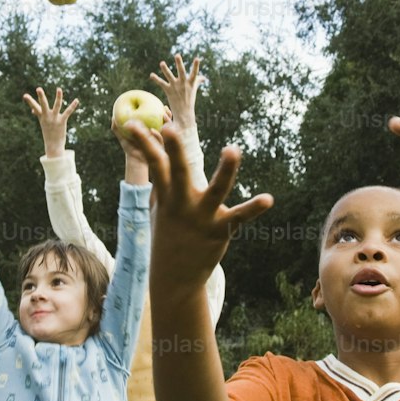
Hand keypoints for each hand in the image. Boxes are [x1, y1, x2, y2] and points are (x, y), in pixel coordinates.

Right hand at [23, 87, 78, 157]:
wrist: (53, 145)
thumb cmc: (48, 132)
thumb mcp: (42, 122)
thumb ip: (38, 114)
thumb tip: (33, 110)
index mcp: (41, 116)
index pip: (34, 107)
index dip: (30, 101)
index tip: (25, 95)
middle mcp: (47, 116)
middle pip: (43, 105)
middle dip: (41, 96)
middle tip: (38, 88)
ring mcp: (54, 119)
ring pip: (56, 106)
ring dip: (58, 97)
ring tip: (59, 89)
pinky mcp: (62, 121)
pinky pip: (67, 112)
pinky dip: (72, 106)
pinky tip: (76, 100)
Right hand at [126, 124, 272, 290]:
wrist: (175, 277)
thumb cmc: (169, 235)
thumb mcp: (160, 208)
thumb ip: (162, 182)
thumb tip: (158, 155)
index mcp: (166, 197)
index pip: (153, 164)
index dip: (143, 142)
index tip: (131, 122)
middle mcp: (182, 204)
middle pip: (177, 172)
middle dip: (174, 150)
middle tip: (169, 128)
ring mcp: (202, 217)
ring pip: (216, 189)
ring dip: (225, 170)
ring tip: (232, 149)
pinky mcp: (221, 230)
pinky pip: (240, 216)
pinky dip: (254, 208)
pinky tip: (268, 199)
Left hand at [150, 53, 202, 129]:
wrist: (184, 114)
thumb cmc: (189, 100)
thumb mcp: (194, 89)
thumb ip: (198, 81)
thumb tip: (204, 77)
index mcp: (191, 83)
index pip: (194, 73)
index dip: (196, 66)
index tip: (197, 58)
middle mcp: (183, 84)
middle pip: (181, 71)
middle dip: (179, 63)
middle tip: (177, 55)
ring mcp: (175, 87)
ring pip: (169, 76)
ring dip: (165, 69)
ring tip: (162, 63)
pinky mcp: (168, 91)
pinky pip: (161, 83)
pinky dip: (156, 79)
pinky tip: (151, 75)